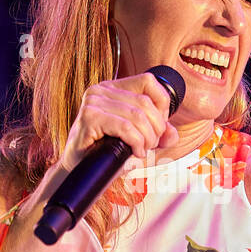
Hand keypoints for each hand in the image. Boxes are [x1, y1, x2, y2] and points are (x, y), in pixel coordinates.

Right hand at [60, 72, 179, 173]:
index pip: (148, 81)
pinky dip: (136, 142)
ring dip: (147, 138)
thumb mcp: (138, 140)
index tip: (158, 127)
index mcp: (113, 87)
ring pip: (137, 116)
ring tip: (142, 150)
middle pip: (145, 102)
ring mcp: (93, 102)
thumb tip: (172, 134)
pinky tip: (136, 153)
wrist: (78, 170)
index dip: (162, 104)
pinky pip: (125, 127)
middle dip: (156, 128)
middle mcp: (101, 90)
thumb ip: (158, 134)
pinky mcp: (89, 117)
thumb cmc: (106, 152)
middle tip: (150, 145)